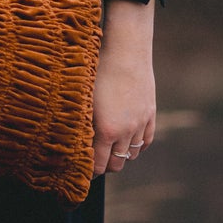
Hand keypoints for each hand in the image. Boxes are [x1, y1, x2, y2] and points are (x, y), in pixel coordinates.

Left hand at [93, 0, 156, 177]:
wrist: (125, 50)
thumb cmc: (97, 71)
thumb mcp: (83, 99)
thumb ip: (81, 124)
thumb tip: (73, 141)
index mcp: (106, 130)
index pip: (98, 165)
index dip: (90, 171)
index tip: (82, 170)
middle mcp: (125, 131)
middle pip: (117, 163)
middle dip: (105, 166)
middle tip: (95, 162)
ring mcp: (140, 123)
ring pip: (132, 154)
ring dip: (120, 155)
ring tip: (110, 150)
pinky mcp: (150, 114)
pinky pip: (146, 141)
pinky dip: (137, 145)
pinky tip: (128, 142)